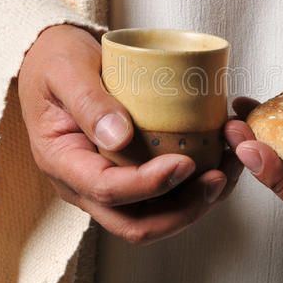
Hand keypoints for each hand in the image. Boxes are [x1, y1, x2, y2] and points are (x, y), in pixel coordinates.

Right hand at [17, 24, 242, 243]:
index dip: (149, 184)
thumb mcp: (66, 70)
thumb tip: (119, 137)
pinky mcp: (129, 175)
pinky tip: (221, 163)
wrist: (55, 58)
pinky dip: (195, 188)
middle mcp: (84, 185)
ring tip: (228, 171)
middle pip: (135, 224)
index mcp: (63, 162)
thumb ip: (88, 101)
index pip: (107, 190)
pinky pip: (163, 198)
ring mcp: (107, 185)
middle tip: (217, 178)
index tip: (186, 162)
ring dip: (195, 204)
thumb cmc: (56, 60)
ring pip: (155, 218)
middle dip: (182, 210)